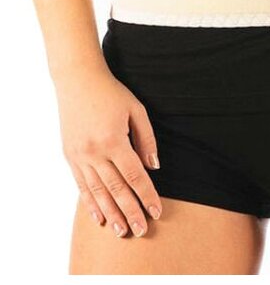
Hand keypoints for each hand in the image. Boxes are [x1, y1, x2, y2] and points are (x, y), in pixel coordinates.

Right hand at [55, 65, 162, 238]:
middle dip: (130, 212)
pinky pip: (81, 185)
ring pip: (97, 192)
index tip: (156, 211)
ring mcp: (79, 156)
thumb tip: (154, 167)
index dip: (146, 195)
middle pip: (116, 189)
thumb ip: (146, 139)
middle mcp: (94, 152)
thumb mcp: (136, 109)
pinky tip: (99, 217)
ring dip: (111, 213)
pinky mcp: (70, 156)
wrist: (78, 80)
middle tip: (141, 231)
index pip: (134, 175)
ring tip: (121, 231)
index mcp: (113, 140)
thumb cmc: (111, 92)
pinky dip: (90, 203)